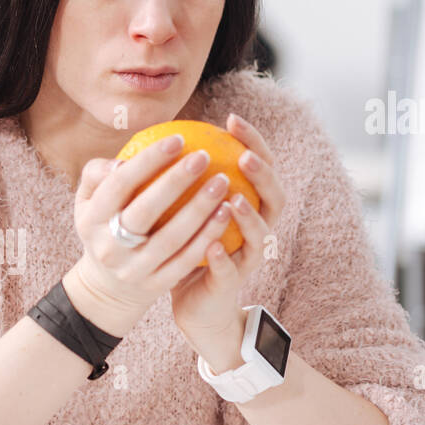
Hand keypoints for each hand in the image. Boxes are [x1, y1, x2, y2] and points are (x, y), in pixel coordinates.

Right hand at [66, 123, 240, 337]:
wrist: (108, 286)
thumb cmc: (104, 226)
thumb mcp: (87, 201)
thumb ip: (97, 174)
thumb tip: (122, 160)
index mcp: (91, 220)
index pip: (119, 184)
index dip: (148, 161)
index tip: (178, 139)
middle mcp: (109, 247)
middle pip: (144, 212)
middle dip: (175, 182)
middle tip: (204, 156)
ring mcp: (133, 269)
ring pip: (170, 239)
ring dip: (199, 210)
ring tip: (222, 182)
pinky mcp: (155, 285)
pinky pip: (185, 261)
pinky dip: (206, 238)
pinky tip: (226, 214)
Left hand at [170, 113, 285, 365]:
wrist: (194, 305)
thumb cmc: (186, 249)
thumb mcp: (182, 213)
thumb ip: (177, 182)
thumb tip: (149, 141)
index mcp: (247, 208)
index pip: (259, 168)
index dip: (252, 142)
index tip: (231, 119)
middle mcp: (256, 231)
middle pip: (274, 197)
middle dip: (263, 175)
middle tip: (244, 156)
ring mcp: (247, 259)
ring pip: (261, 235)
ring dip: (249, 216)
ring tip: (233, 199)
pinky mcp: (231, 286)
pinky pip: (231, 270)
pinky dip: (224, 258)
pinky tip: (212, 245)